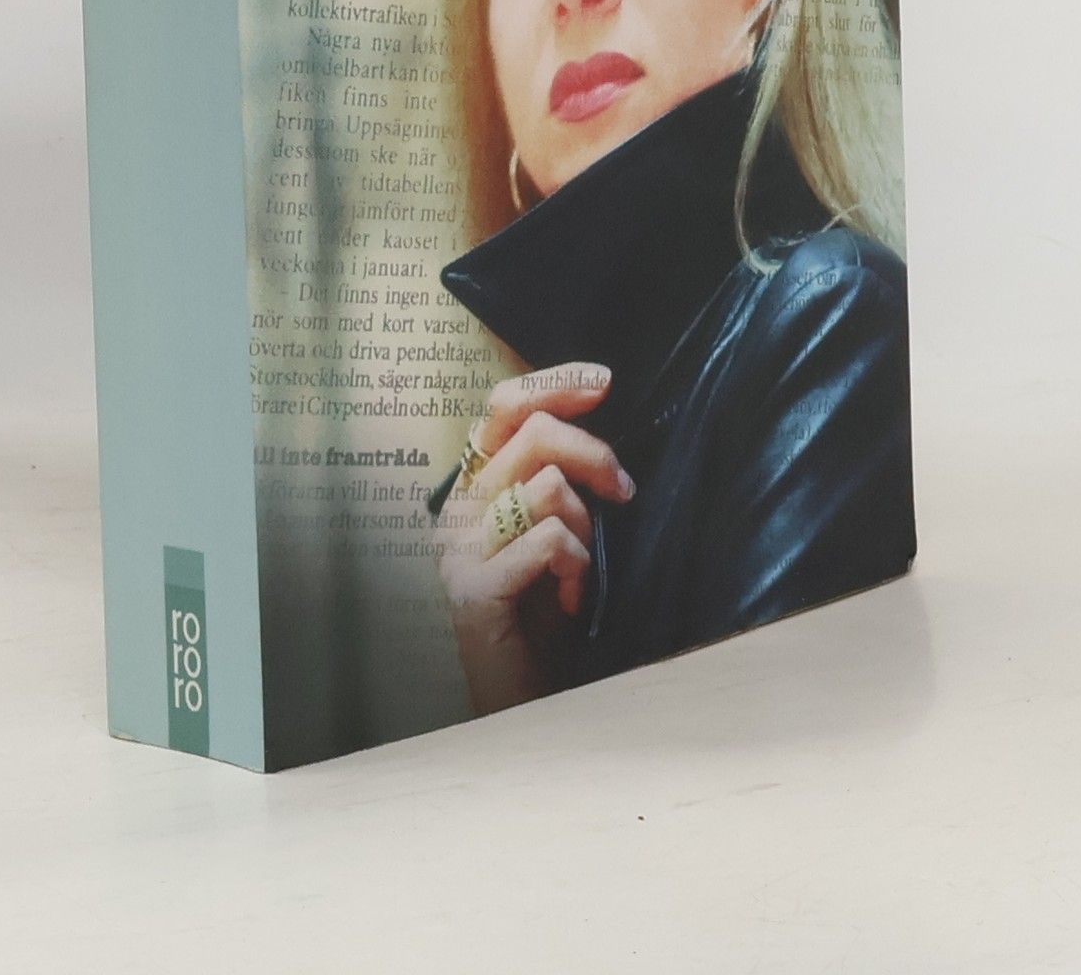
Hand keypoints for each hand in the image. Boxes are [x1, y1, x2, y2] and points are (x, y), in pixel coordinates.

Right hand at [434, 360, 635, 713]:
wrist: (514, 699)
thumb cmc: (539, 614)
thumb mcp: (551, 532)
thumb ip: (558, 482)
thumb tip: (594, 430)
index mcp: (473, 486)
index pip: (503, 408)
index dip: (552, 384)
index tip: (602, 382)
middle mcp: (457, 507)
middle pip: (533, 435)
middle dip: (594, 454)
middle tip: (623, 490)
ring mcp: (460, 548)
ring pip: (546, 486)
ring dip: (585, 524)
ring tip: (580, 566)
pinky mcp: (473, 588)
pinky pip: (547, 540)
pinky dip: (576, 564)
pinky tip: (570, 597)